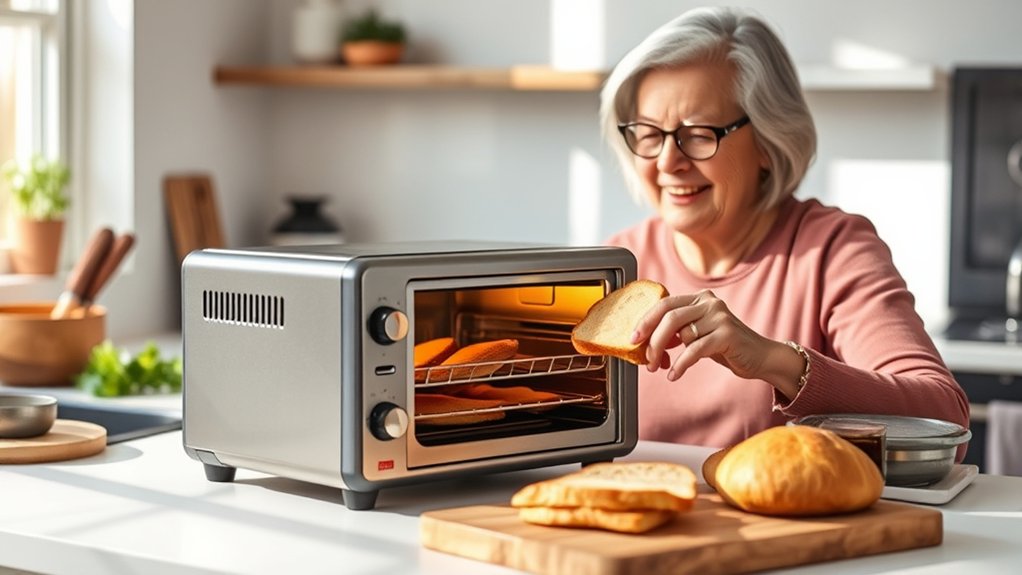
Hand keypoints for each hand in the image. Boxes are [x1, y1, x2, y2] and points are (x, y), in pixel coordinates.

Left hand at [631, 289, 796, 390]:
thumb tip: (645, 341)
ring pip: (682, 334)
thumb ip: (677, 331)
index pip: (665, 303)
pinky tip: (675, 375)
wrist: (760, 357)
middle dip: (652, 339)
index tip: (633, 338)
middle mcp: (709, 303)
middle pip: (670, 317)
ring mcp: (720, 317)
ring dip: (665, 355)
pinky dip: (681, 364)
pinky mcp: (727, 334)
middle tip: (645, 359)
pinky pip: (695, 349)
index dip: (646, 320)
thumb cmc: (725, 346)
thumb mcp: (698, 334)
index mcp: (699, 298)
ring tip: (660, 368)